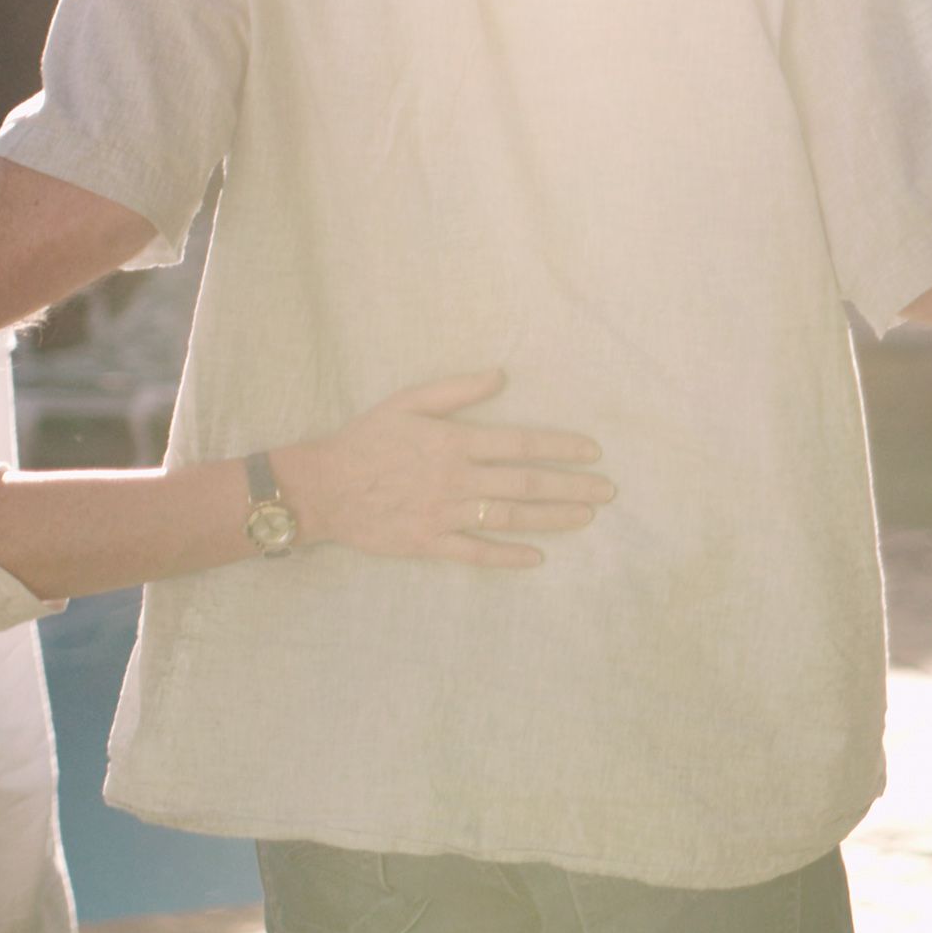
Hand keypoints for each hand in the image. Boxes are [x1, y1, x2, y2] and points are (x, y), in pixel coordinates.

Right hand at [272, 375, 611, 566]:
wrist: (323, 487)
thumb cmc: (366, 440)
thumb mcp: (407, 402)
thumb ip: (455, 390)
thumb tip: (500, 374)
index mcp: (453, 442)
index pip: (520, 444)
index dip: (560, 447)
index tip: (593, 452)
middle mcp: (455, 479)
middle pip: (525, 483)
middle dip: (572, 486)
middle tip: (608, 491)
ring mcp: (444, 513)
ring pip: (509, 517)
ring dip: (552, 518)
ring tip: (587, 518)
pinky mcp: (429, 542)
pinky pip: (476, 552)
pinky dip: (508, 556)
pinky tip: (538, 558)